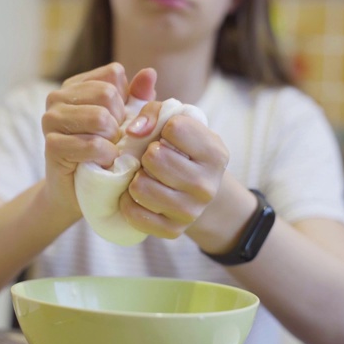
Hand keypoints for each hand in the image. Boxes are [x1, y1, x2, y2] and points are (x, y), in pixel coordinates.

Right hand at [41, 63, 156, 217]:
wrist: (82, 194)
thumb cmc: (107, 154)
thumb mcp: (127, 122)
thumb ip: (138, 97)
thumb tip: (150, 73)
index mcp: (76, 85)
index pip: (113, 74)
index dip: (126, 100)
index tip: (119, 122)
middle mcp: (58, 97)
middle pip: (107, 94)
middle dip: (120, 122)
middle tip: (114, 141)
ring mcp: (50, 120)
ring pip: (100, 117)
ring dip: (113, 141)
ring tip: (108, 151)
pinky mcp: (52, 145)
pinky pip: (93, 145)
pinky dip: (106, 157)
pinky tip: (103, 164)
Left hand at [119, 102, 228, 237]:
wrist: (195, 190)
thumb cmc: (180, 148)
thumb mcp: (175, 122)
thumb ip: (153, 112)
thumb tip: (133, 131)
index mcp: (215, 153)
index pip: (174, 128)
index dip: (162, 128)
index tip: (167, 137)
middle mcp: (208, 186)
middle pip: (154, 158)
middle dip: (146, 154)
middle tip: (152, 159)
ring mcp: (192, 212)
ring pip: (140, 186)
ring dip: (136, 177)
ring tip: (146, 175)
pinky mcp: (173, 231)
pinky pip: (134, 212)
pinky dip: (128, 201)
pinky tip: (138, 194)